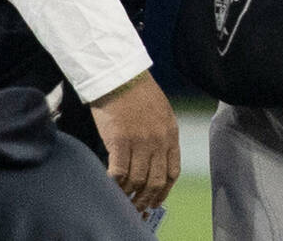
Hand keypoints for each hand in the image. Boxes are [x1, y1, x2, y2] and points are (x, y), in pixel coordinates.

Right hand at [89, 70, 179, 212]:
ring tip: (121, 199)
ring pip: (137, 181)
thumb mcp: (161, 111)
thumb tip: (155, 161)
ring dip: (128, 194)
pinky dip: (115, 184)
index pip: (172, 172)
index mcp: (171, 133)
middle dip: (146, 199)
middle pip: (156, 181)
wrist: (119, 75)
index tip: (155, 201)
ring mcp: (141, 141)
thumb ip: (161, 135)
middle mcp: (159, 140)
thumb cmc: (136, 91)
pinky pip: (119, 173)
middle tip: (136, 207)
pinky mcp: (121, 141)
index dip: (164, 191)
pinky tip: (110, 185)